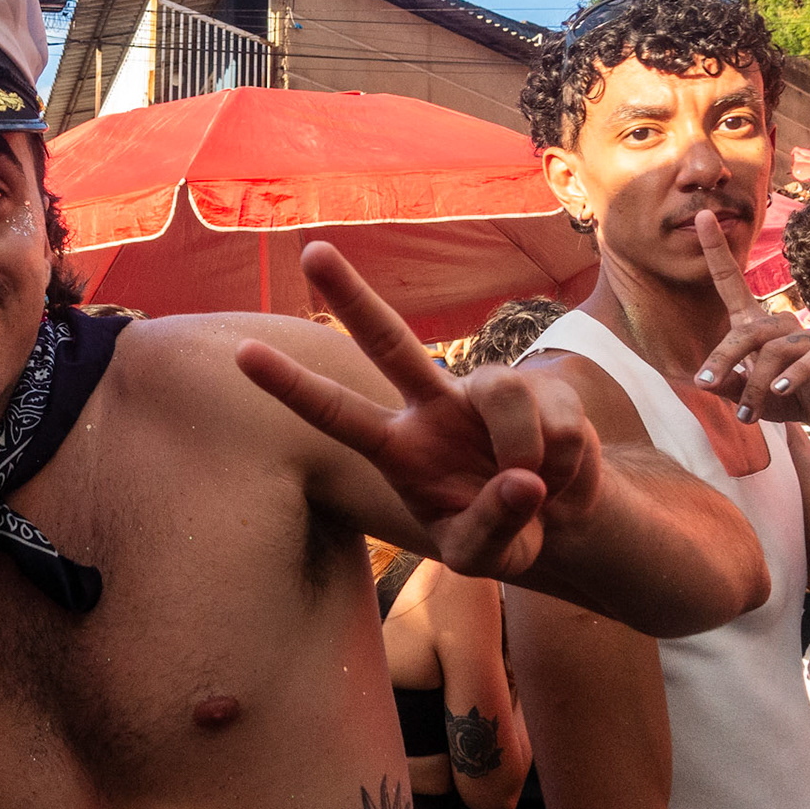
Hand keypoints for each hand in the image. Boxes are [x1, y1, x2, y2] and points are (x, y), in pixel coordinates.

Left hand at [235, 243, 599, 579]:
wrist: (563, 521)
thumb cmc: (502, 534)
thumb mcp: (485, 558)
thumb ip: (491, 526)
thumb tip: (520, 480)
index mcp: (399, 448)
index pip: (335, 413)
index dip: (291, 386)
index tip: (242, 352)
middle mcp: (432, 406)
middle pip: (387, 340)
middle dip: (351, 294)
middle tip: (312, 250)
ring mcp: (484, 390)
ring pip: (503, 393)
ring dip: (526, 451)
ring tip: (536, 489)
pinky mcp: (543, 388)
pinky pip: (559, 426)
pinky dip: (567, 468)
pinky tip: (561, 478)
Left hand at [693, 210, 809, 439]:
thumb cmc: (783, 398)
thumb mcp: (747, 395)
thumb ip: (727, 385)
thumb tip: (702, 382)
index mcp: (756, 325)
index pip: (731, 282)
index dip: (717, 250)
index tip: (701, 216)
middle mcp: (781, 324)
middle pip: (746, 331)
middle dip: (722, 359)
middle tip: (704, 386)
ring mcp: (809, 337)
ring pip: (774, 352)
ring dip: (754, 385)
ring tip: (746, 415)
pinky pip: (808, 360)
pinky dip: (791, 377)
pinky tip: (779, 392)